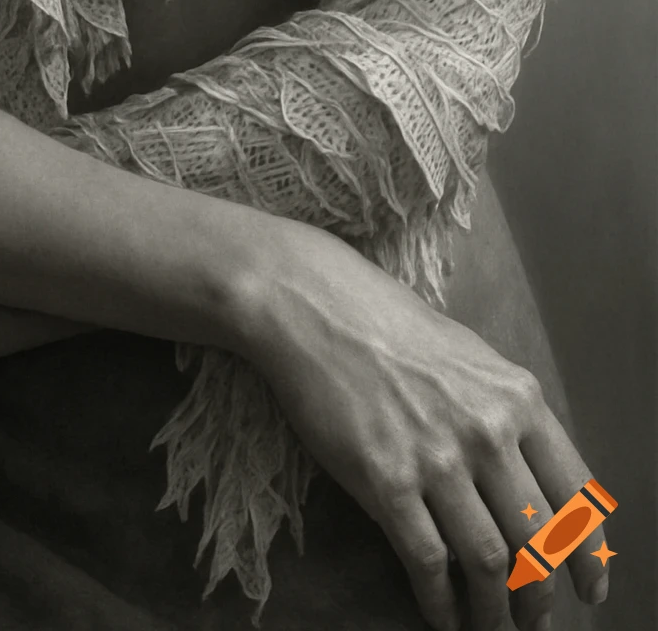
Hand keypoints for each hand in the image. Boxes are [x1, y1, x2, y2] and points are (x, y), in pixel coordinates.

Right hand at [239, 222, 609, 630]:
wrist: (313, 306)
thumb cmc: (388, 324)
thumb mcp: (469, 356)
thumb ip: (505, 413)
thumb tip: (531, 479)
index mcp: (517, 398)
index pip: (576, 495)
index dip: (589, 554)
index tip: (591, 588)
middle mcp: (488, 431)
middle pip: (539, 540)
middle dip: (542, 594)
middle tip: (535, 619)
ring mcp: (437, 458)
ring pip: (491, 562)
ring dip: (497, 611)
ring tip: (493, 628)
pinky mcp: (386, 481)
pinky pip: (429, 563)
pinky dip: (443, 603)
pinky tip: (444, 616)